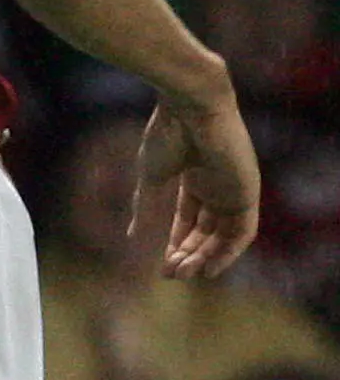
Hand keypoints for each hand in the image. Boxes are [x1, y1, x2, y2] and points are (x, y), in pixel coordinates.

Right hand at [129, 87, 260, 279]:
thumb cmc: (167, 133)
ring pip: (224, 236)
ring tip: (184, 274)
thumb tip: (130, 238)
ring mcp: (235, 189)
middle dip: (188, 255)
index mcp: (195, 177)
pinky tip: (210, 267)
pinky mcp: (248, 192)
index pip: (190, 220)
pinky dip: (228, 252)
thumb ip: (145, 209)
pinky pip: (243, 232)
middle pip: (207, 231)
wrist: (190, 105)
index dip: (176, 243)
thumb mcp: (152, 179)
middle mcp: (218, 186)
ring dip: (205, 258)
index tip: (162, 265)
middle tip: (170, 274)